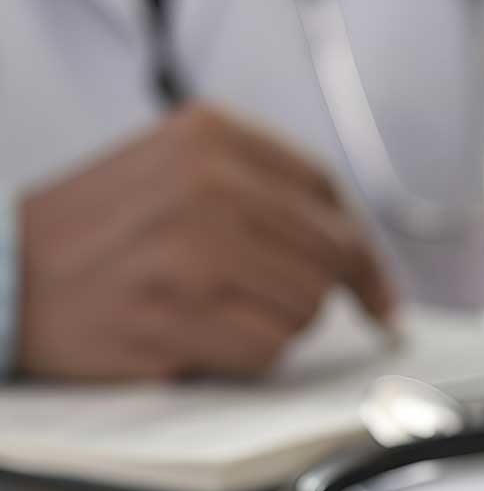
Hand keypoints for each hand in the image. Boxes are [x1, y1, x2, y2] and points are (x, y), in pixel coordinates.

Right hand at [17, 103, 397, 380]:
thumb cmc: (97, 232)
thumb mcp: (174, 170)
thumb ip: (261, 190)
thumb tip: (356, 253)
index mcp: (212, 134)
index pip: (327, 194)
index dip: (365, 254)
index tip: (380, 297)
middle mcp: (208, 181)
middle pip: (330, 255)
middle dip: (322, 295)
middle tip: (280, 310)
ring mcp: (193, 247)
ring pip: (307, 307)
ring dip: (275, 324)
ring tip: (214, 311)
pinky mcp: (177, 311)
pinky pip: (269, 349)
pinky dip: (246, 356)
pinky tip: (199, 337)